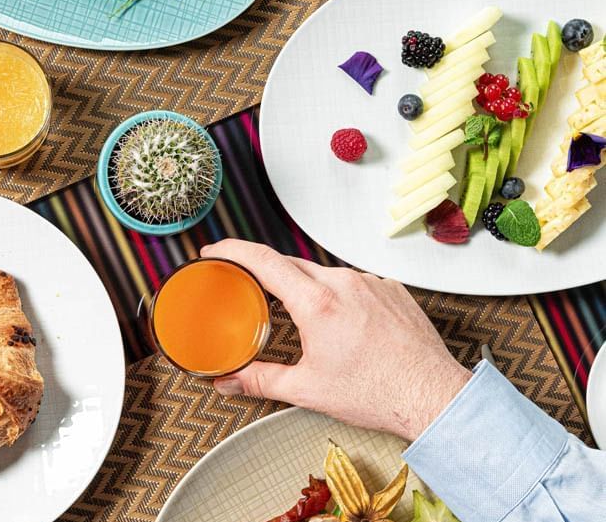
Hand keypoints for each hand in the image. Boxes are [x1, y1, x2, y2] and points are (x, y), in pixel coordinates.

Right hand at [203, 239, 471, 441]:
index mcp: (317, 303)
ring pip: (324, 273)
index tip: (215, 251)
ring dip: (306, 288)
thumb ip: (259, 381)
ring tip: (302, 316)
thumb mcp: (307, 389)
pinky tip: (342, 321)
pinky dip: (339, 294)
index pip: (264, 261)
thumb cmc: (377, 393)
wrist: (432, 396)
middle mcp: (344, 282)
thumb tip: (227, 382)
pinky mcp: (391, 288)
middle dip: (266, 273)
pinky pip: (354, 281)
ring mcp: (371, 282)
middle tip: (249, 286)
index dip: (233, 251)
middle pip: (291, 265)